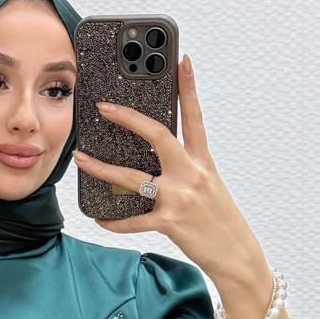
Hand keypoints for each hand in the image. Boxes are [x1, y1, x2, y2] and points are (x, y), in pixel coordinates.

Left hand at [72, 53, 266, 285]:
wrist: (238, 257)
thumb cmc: (222, 220)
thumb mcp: (211, 186)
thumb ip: (187, 168)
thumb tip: (158, 156)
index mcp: (203, 162)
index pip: (195, 117)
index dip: (188, 88)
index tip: (181, 61)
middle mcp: (192, 175)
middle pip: (157, 136)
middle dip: (128, 119)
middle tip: (103, 107)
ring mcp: (180, 198)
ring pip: (133, 177)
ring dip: (102, 169)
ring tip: (81, 159)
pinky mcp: (170, 223)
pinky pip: (134, 221)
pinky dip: (115, 221)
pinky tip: (101, 219)